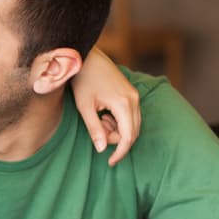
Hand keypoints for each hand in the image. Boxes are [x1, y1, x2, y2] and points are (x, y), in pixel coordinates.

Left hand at [72, 47, 141, 165]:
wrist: (87, 57)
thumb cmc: (83, 80)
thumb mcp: (85, 107)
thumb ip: (94, 129)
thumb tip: (102, 149)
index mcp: (124, 104)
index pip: (128, 137)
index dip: (120, 152)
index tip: (110, 162)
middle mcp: (134, 100)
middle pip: (133, 132)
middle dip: (116, 139)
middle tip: (97, 132)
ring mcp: (134, 95)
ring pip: (132, 124)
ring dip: (116, 129)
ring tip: (98, 119)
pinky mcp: (131, 93)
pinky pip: (130, 115)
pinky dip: (118, 121)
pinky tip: (103, 114)